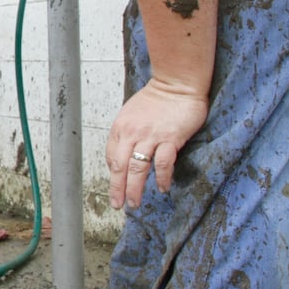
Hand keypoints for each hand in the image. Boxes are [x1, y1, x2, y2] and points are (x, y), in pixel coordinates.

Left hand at [106, 78, 208, 208]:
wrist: (177, 84)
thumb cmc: (156, 99)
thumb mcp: (131, 114)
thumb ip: (127, 133)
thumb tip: (125, 154)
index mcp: (120, 128)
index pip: (111, 157)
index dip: (112, 175)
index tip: (115, 188)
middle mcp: (132, 133)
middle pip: (120, 167)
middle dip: (118, 189)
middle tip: (119, 204)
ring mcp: (151, 136)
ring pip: (138, 168)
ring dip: (135, 189)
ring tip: (135, 203)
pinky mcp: (170, 138)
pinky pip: (163, 163)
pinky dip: (161, 178)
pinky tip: (162, 187)